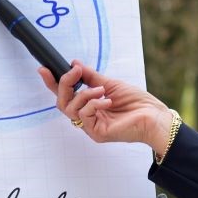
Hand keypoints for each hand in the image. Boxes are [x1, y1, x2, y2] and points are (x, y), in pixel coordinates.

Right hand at [40, 61, 172, 154]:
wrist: (154, 116)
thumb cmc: (136, 102)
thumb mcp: (110, 83)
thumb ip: (91, 77)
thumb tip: (74, 64)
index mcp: (89, 105)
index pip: (66, 95)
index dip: (53, 83)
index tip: (43, 69)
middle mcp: (87, 117)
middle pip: (62, 102)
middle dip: (65, 84)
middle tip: (75, 72)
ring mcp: (91, 126)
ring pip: (70, 109)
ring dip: (84, 94)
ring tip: (102, 89)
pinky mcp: (97, 133)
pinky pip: (83, 116)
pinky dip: (93, 104)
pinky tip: (107, 101)